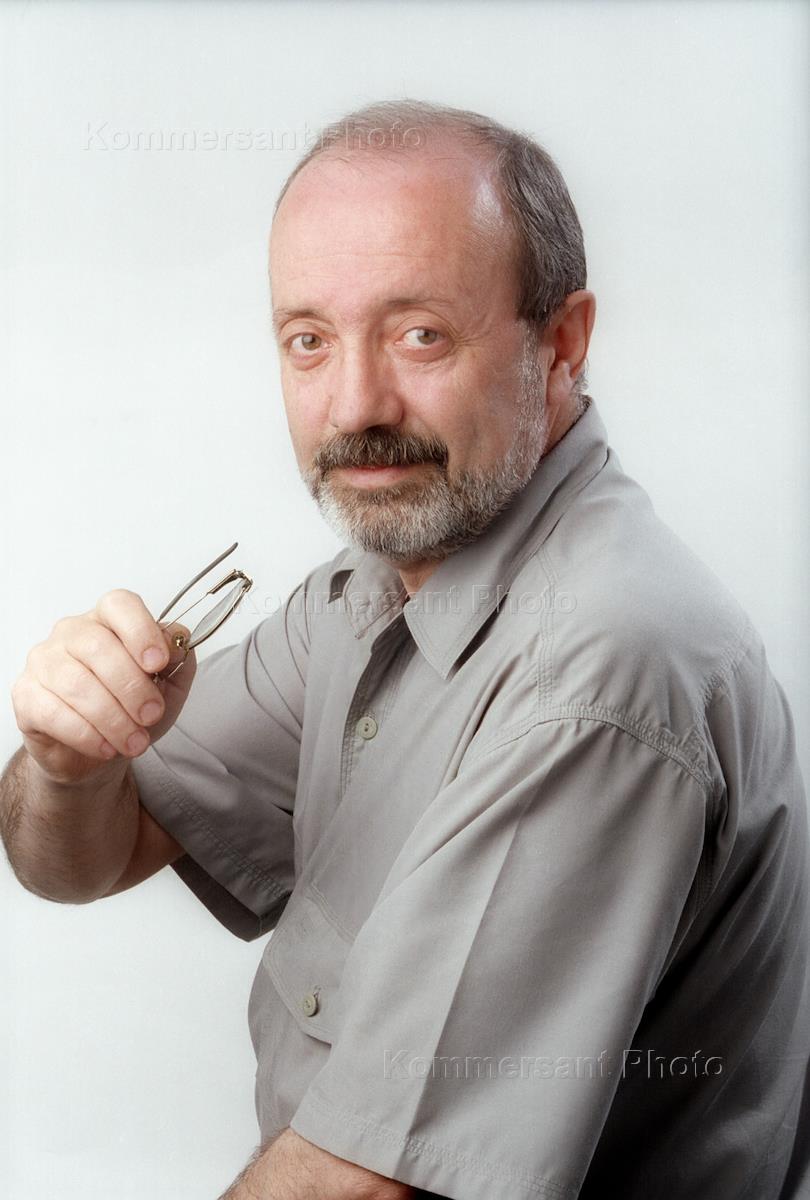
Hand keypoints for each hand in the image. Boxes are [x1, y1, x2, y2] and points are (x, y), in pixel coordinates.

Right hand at [11, 588, 196, 785]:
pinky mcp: (26, 696)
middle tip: (152, 715)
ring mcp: (44, 662)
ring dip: (113, 719)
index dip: (141, 631)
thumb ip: (178, 658)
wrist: (98, 751)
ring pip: (78, 684)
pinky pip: (54, 712)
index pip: (119, 605)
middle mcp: (71, 633)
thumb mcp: (169, 684)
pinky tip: (106, 747)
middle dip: (132, 687)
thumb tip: (178, 640)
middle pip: (99, 647)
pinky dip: (86, 734)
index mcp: (107, 620)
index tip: (158, 663)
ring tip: (135, 742)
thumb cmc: (131, 708)